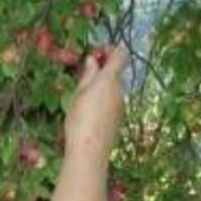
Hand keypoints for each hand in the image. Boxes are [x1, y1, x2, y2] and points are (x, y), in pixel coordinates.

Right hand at [63, 45, 129, 161]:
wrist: (89, 150)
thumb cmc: (79, 119)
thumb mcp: (79, 93)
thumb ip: (88, 75)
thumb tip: (92, 60)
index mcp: (110, 79)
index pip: (120, 54)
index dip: (110, 50)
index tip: (95, 54)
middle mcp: (120, 90)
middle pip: (115, 73)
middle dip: (101, 72)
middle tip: (82, 78)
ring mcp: (121, 105)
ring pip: (112, 89)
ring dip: (100, 89)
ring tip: (81, 99)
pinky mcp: (118, 118)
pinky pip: (111, 103)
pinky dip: (101, 102)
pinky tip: (87, 114)